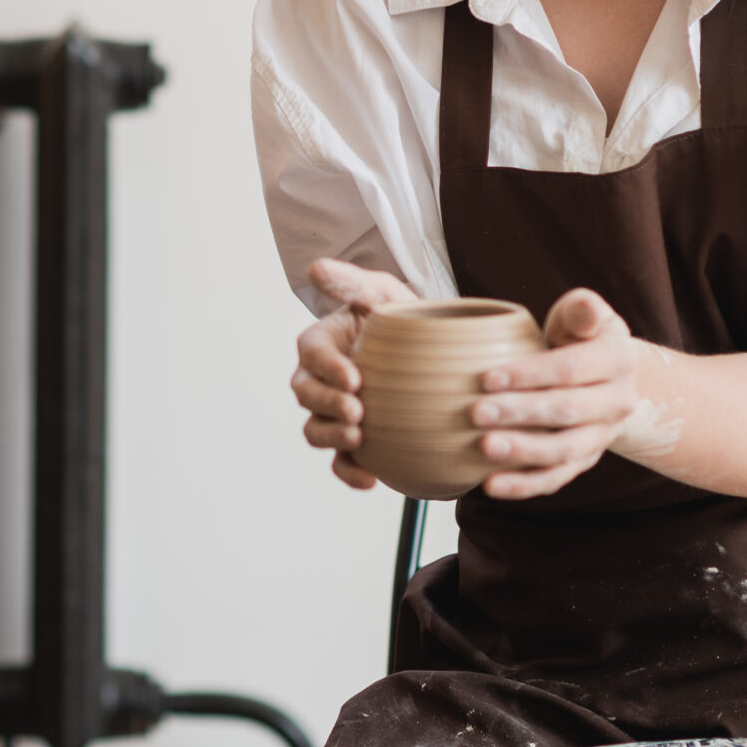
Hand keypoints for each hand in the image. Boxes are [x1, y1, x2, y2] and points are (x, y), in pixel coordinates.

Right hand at [292, 258, 417, 489]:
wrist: (440, 360)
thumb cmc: (407, 320)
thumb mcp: (385, 294)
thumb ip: (353, 282)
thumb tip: (315, 267)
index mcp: (324, 342)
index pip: (311, 352)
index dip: (327, 368)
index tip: (355, 378)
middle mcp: (320, 379)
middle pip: (306, 395)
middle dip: (328, 405)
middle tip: (359, 412)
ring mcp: (334, 413)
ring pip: (314, 430)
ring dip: (332, 438)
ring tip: (360, 440)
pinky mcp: (353, 443)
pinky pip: (340, 464)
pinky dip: (350, 474)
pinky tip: (372, 479)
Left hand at [469, 287, 648, 499]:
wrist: (603, 377)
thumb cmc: (579, 337)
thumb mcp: (583, 316)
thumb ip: (581, 309)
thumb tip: (585, 306)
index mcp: (617, 360)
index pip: (572, 369)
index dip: (530, 374)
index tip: (487, 377)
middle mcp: (617, 402)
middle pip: (567, 411)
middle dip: (520, 413)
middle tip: (475, 413)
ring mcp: (602, 436)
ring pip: (565, 451)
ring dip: (523, 452)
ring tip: (483, 447)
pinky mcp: (584, 461)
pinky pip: (556, 478)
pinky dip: (524, 486)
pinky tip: (490, 485)